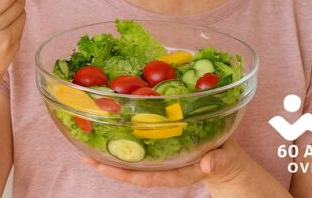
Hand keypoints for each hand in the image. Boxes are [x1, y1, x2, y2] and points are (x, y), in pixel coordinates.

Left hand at [82, 139, 251, 190]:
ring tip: (86, 145)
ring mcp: (162, 159)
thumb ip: (217, 161)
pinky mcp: (162, 147)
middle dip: (108, 166)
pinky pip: (140, 147)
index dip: (125, 175)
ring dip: (110, 154)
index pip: (147, 178)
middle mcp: (165, 167)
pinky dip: (123, 142)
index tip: (104, 170)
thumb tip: (207, 164)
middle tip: (84, 156)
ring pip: (133, 160)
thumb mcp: (225, 160)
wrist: (227, 158)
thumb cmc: (226, 159)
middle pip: (133, 171)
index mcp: (178, 173)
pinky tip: (108, 133)